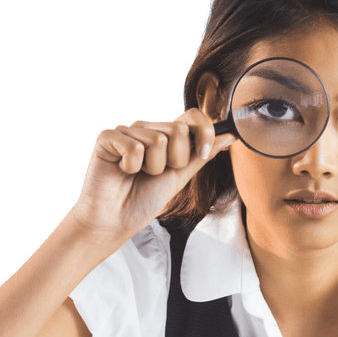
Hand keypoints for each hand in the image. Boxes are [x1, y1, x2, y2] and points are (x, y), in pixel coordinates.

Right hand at [68, 110, 236, 241]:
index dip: (204, 132)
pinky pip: (134, 147)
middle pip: (179, 129)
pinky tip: (122, 172)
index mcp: (166, 135)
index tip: (205, 154)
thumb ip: (202, 154)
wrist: (115, 220)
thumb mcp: (181, 176)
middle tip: (155, 174)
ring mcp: (127, 131)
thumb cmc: (143, 200)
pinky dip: (132, 167)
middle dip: (175, 160)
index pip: (192, 116)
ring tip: (137, 175)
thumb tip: (230, 135)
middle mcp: (147, 128)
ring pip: (158, 140)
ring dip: (152, 167)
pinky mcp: (107, 137)